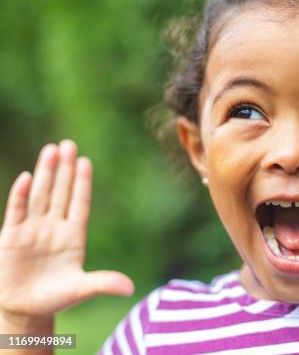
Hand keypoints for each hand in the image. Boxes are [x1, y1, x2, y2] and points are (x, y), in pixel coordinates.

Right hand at [0, 140, 133, 325]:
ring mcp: (33, 230)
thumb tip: (130, 288)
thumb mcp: (81, 289)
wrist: (24, 309)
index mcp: (74, 235)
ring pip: (41, 196)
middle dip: (64, 169)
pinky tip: (27, 178)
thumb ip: (103, 283)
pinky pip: (17, 211)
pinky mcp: (12, 237)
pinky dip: (21, 195)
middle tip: (69, 144)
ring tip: (50, 150)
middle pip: (61, 192)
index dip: (82, 183)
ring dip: (45, 173)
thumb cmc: (55, 298)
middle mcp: (54, 227)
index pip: (80, 203)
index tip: (86, 161)